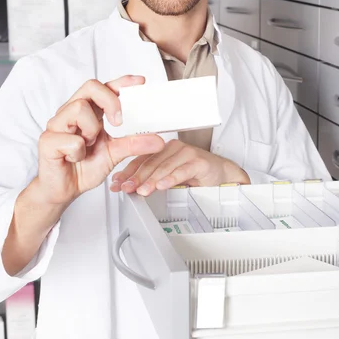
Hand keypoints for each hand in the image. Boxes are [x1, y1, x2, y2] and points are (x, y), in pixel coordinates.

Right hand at [37, 76, 164, 204]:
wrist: (64, 190)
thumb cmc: (85, 167)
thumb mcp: (115, 154)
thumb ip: (134, 144)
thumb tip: (158, 140)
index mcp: (90, 112)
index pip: (104, 87)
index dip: (122, 81)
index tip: (141, 82)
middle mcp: (72, 112)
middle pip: (91, 87)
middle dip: (109, 100)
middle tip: (118, 121)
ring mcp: (57, 124)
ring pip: (78, 108)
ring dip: (91, 130)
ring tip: (89, 145)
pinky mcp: (48, 141)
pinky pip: (70, 139)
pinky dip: (78, 151)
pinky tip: (75, 158)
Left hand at [110, 139, 249, 195]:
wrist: (221, 174)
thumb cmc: (195, 174)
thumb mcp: (169, 176)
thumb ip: (151, 177)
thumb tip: (128, 184)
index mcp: (163, 149)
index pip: (141, 159)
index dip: (127, 172)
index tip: (116, 183)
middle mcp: (173, 148)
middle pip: (150, 163)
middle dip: (135, 178)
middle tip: (125, 188)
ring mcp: (186, 153)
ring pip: (164, 167)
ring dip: (151, 181)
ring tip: (141, 191)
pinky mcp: (199, 161)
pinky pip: (182, 171)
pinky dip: (171, 179)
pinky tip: (162, 186)